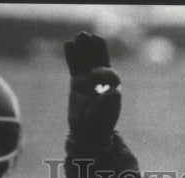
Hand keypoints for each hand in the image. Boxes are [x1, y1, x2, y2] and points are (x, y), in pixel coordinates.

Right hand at [64, 31, 121, 149]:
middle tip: (89, 36)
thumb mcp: (105, 115)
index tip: (96, 62)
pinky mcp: (77, 82)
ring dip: (83, 49)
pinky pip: (75, 67)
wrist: (87, 133)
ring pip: (86, 62)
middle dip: (95, 49)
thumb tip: (115, 91)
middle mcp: (101, 82)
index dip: (103, 65)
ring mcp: (89, 81)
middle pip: (98, 61)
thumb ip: (109, 103)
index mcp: (112, 88)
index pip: (109, 73)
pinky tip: (69, 45)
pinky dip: (72, 57)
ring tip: (80, 36)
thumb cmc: (99, 124)